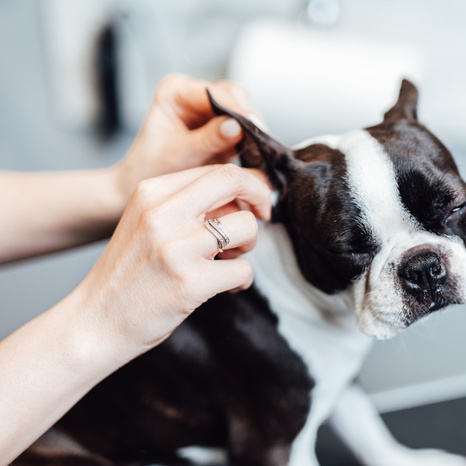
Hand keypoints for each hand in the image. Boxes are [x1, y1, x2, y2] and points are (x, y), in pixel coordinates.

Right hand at [72, 163, 270, 358]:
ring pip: (246, 227)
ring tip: (229, 260)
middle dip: (261, 197)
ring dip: (249, 245)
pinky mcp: (190, 282)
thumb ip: (187, 204)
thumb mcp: (147, 222)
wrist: (95, 322)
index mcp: (151, 192)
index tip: (255, 201)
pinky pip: (244, 270)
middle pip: (235, 182)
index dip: (248, 184)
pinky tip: (225, 286)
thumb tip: (243, 195)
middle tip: (263, 216)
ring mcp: (176, 248)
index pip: (217, 170)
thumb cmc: (129, 273)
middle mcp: (162, 214)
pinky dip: (242, 280)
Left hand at [113, 74, 258, 206]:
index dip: (236, 109)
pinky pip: (244, 127)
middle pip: (233, 96)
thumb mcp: (178, 155)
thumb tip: (237, 127)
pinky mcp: (222, 126)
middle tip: (259, 142)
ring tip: (259, 152)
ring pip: (243, 110)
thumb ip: (207, 140)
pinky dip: (251, 140)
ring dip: (253, 130)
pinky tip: (255, 154)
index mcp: (175, 92)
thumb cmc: (151, 169)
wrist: (143, 185)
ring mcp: (209, 110)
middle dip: (248, 118)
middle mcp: (194, 94)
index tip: (252, 127)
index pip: (214, 92)